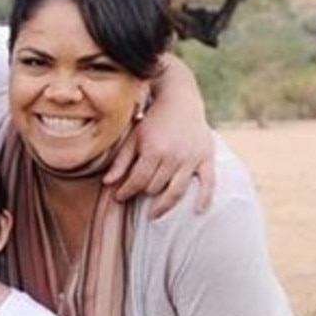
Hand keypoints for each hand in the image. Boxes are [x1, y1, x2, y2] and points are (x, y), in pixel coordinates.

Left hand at [104, 55, 214, 216]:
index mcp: (153, 150)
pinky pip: (208, 183)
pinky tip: (197, 212)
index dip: (126, 192)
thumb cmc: (153, 121)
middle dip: (143, 194)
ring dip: (164, 205)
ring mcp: (191, 158)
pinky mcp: (206, 158)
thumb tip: (107, 184)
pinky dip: (204, 199)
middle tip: (136, 197)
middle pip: (155, 187)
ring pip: (176, 191)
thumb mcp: (133, 138)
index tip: (118, 198)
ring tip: (153, 214)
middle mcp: (173, 156)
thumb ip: (121, 161)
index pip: (137, 181)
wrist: (181, 101)